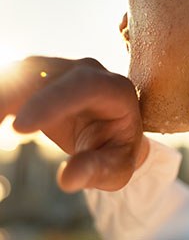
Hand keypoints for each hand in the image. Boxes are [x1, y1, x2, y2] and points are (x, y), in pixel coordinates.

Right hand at [0, 56, 148, 192]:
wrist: (111, 132)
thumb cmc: (115, 151)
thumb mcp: (116, 168)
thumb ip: (98, 171)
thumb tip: (69, 179)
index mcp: (116, 91)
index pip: (85, 86)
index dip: (52, 102)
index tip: (19, 129)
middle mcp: (89, 71)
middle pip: (43, 74)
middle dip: (10, 98)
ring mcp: (63, 69)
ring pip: (22, 72)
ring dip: (1, 98)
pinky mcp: (42, 74)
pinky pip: (12, 79)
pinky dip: (1, 98)